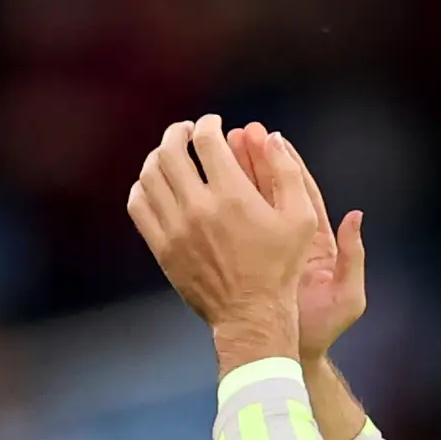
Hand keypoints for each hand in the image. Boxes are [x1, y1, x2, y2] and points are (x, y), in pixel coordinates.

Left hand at [125, 113, 311, 365]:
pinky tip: (155, 185)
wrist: (252, 315)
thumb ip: (288, 173)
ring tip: (170, 155)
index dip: (207, 124)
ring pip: (150, 175)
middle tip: (186, 131)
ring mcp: (175, 228)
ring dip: (158, 157)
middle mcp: (198, 208)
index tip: (212, 124)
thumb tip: (272, 136)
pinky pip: (139, 205)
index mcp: (232, 196)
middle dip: (178, 133)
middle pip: (171, 151)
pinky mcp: (162, 247)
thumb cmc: (280, 267)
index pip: (205, 139)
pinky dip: (142, 187)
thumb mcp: (302, 219)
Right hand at [229, 123, 366, 364]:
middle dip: (252, 160)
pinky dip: (214, 206)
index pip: (300, 192)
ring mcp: (261, 249)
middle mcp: (287, 241)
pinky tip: (197, 186)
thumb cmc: (322, 331)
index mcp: (314, 242)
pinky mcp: (240, 262)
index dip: (285, 164)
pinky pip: (225, 227)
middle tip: (234, 132)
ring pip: (244, 204)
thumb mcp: (347, 298)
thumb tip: (356, 216)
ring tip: (211, 148)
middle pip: (268, 190)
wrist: (292, 358)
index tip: (270, 137)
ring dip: (230, 175)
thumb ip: (354, 258)